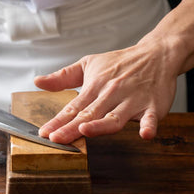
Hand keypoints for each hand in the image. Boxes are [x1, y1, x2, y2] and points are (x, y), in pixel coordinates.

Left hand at [35, 35, 180, 143]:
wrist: (157, 54)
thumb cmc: (120, 63)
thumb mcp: (89, 64)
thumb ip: (63, 77)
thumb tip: (37, 82)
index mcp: (95, 86)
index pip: (73, 107)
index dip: (58, 121)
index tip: (44, 133)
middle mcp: (111, 94)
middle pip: (89, 114)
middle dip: (72, 127)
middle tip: (56, 139)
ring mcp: (132, 101)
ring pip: (115, 117)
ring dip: (101, 125)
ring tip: (86, 131)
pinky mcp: (152, 106)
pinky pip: (150, 118)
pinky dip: (149, 126)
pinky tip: (145, 134)